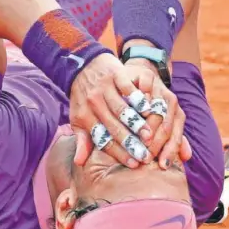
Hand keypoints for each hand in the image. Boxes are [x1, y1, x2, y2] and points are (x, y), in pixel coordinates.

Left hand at [70, 53, 155, 168]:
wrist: (82, 65)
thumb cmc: (82, 97)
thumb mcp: (78, 118)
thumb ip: (82, 140)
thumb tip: (80, 162)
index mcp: (84, 116)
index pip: (103, 138)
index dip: (119, 153)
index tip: (133, 164)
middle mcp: (93, 103)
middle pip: (113, 126)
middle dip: (130, 143)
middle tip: (145, 156)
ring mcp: (104, 88)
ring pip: (122, 109)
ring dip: (137, 124)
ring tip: (150, 137)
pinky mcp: (115, 74)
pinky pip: (128, 89)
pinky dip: (139, 100)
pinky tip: (150, 110)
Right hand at [124, 59, 191, 167]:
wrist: (139, 75)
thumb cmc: (149, 105)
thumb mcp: (161, 121)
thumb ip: (173, 139)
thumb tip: (187, 157)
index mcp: (176, 112)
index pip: (176, 135)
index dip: (169, 151)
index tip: (161, 165)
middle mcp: (171, 100)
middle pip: (166, 126)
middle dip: (155, 144)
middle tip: (144, 156)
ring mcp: (159, 89)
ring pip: (155, 112)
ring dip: (146, 128)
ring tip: (134, 141)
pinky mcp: (146, 77)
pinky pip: (143, 92)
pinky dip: (138, 102)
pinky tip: (128, 114)